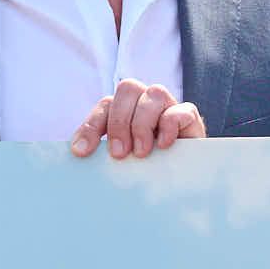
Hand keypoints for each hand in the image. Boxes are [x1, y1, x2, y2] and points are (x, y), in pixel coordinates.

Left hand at [70, 81, 206, 159]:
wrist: (184, 179)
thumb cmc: (149, 169)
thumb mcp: (123, 160)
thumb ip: (106, 153)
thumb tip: (79, 153)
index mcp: (126, 110)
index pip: (105, 106)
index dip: (91, 126)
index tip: (81, 152)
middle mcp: (146, 102)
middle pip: (128, 88)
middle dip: (119, 121)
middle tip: (119, 153)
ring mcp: (169, 106)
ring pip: (154, 93)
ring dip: (143, 123)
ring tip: (141, 152)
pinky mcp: (190, 117)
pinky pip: (181, 110)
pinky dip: (170, 125)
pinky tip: (163, 145)